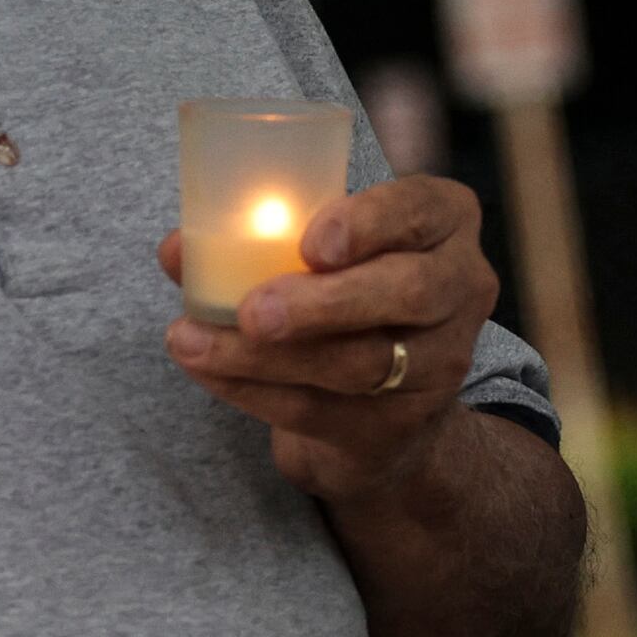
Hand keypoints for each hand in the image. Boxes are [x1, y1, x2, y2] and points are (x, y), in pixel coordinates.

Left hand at [158, 174, 497, 509]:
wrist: (380, 409)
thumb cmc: (342, 296)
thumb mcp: (318, 255)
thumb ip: (256, 240)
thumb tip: (177, 249)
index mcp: (444, 226)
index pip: (425, 209)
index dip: (372, 222)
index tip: (311, 243)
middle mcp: (460, 290)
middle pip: (408, 293)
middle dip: (326, 302)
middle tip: (254, 311)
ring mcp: (437, 366)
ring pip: (359, 362)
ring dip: (266, 356)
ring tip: (193, 341)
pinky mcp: (396, 427)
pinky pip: (320, 410)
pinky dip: (251, 390)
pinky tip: (206, 370)